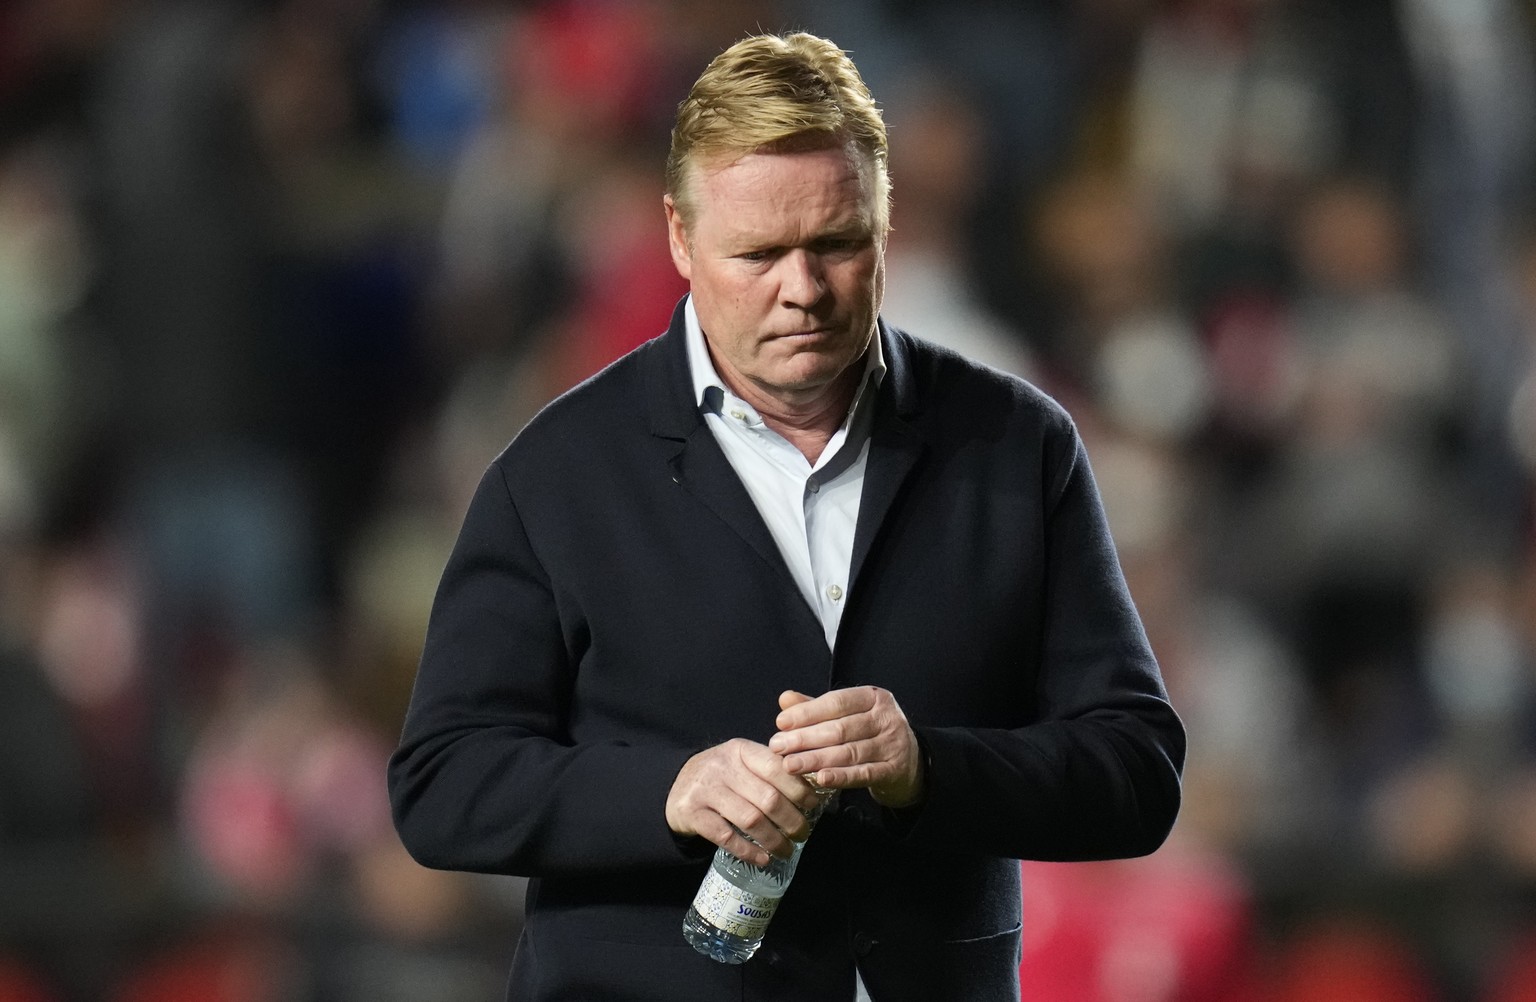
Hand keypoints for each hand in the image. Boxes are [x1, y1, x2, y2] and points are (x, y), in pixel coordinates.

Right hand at [665, 738, 823, 864]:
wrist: (675, 786)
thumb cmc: (721, 776)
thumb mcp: (741, 762)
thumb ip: (769, 769)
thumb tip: (812, 789)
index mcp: (740, 750)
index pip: (776, 767)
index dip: (799, 788)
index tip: (813, 806)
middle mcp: (722, 767)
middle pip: (767, 798)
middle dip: (791, 820)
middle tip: (803, 834)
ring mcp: (705, 791)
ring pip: (750, 820)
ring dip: (773, 840)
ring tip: (786, 850)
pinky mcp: (692, 814)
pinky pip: (726, 837)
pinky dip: (748, 851)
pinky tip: (763, 858)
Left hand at [768, 686, 924, 807]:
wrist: (909, 762)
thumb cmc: (870, 734)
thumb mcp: (847, 715)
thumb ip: (816, 707)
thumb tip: (785, 699)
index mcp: (874, 697)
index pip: (837, 702)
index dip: (807, 712)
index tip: (781, 723)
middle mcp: (887, 717)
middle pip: (840, 728)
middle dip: (805, 738)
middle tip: (778, 747)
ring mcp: (893, 744)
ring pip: (849, 752)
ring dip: (816, 759)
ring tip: (789, 765)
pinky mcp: (895, 769)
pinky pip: (863, 773)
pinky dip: (840, 776)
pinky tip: (820, 778)